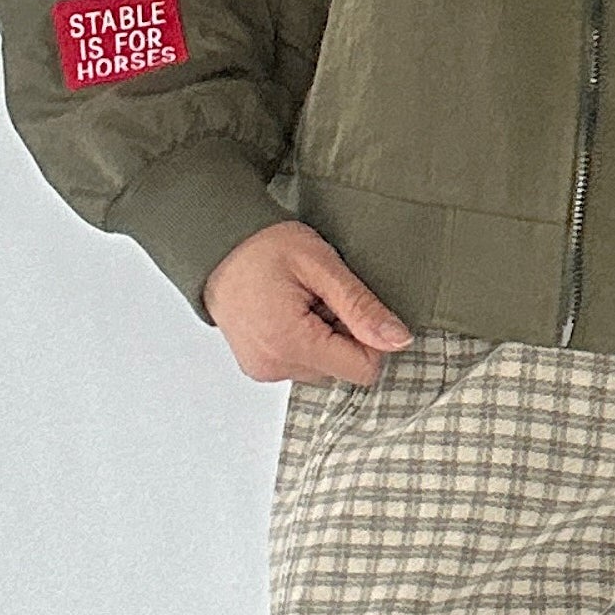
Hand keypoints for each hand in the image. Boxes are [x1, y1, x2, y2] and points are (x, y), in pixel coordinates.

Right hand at [204, 218, 412, 386]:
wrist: (215, 244)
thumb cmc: (263, 247)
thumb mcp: (321, 266)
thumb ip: (361, 307)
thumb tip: (398, 340)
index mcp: (291, 343)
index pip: (363, 370)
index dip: (369, 338)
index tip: (351, 305)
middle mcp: (274, 366)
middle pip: (342, 371)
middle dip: (343, 335)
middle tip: (319, 298)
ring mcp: (263, 370)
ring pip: (323, 369)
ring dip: (324, 339)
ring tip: (302, 303)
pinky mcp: (258, 368)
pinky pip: (301, 365)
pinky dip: (304, 342)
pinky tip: (290, 313)